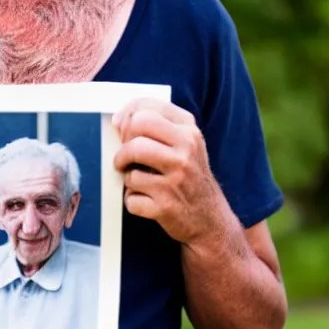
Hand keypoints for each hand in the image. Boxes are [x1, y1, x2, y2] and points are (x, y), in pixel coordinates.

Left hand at [111, 98, 226, 244]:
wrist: (210, 220)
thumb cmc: (189, 178)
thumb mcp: (186, 146)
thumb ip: (159, 127)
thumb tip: (119, 121)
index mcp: (189, 132)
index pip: (147, 108)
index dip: (126, 118)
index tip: (122, 130)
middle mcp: (186, 152)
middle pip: (136, 130)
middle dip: (123, 146)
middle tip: (125, 159)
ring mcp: (177, 179)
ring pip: (129, 167)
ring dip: (126, 176)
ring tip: (137, 181)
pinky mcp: (166, 205)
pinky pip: (131, 198)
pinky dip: (133, 201)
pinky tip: (147, 201)